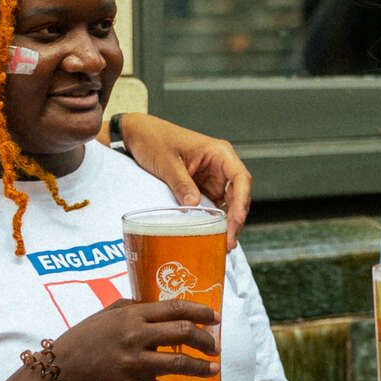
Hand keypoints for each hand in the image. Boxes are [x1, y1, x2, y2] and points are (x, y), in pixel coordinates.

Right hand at [48, 298, 221, 380]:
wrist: (64, 370)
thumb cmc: (86, 337)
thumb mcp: (109, 313)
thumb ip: (137, 307)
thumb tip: (167, 308)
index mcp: (132, 315)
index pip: (175, 309)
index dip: (200, 312)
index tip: (215, 317)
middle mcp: (136, 337)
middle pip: (182, 333)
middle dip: (205, 340)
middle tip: (215, 346)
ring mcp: (136, 364)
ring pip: (180, 364)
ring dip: (202, 367)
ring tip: (214, 368)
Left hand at [119, 113, 251, 247]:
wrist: (139, 136)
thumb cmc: (154, 139)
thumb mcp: (166, 162)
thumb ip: (181, 183)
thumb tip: (193, 206)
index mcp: (218, 153)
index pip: (240, 178)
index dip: (241, 201)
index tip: (236, 220)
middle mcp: (220, 166)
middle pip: (238, 195)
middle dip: (235, 220)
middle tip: (228, 242)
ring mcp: (212, 179)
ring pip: (228, 205)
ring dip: (227, 224)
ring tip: (223, 244)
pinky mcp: (202, 189)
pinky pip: (214, 207)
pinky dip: (215, 222)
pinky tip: (213, 236)